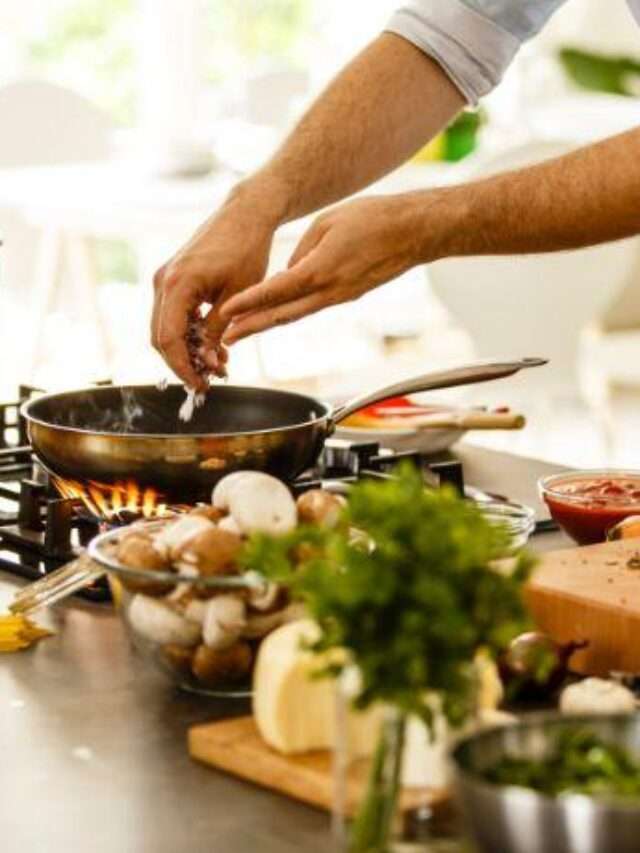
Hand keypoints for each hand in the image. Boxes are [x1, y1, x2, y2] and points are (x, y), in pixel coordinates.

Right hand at [151, 188, 278, 388]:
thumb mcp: (237, 297)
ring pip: (166, 328)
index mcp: (177, 284)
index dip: (182, 368)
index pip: (168, 339)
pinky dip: (190, 333)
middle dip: (184, 363)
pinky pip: (173, 315)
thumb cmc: (247, 249)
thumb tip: (208, 363)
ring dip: (188, 350)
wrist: (246, 214)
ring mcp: (165, 279)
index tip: (201, 386)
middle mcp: (163, 281)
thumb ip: (218, 330)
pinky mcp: (174, 278)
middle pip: (161, 338)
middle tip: (210, 380)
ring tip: (218, 365)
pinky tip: (213, 346)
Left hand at [220, 194, 427, 344]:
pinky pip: (313, 307)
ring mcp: (340, 297)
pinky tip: (276, 314)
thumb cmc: (374, 218)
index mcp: (320, 271)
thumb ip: (301, 250)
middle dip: (252, 327)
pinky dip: (291, 312)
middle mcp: (329, 291)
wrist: (414, 231)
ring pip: (297, 315)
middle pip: (282, 314)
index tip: (226, 313)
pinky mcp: (348, 296)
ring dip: (268, 324)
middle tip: (226, 338)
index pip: (276, 291)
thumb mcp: (327, 223)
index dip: (248, 303)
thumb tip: (287, 273)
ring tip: (244, 332)